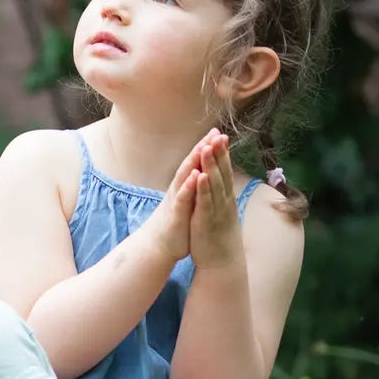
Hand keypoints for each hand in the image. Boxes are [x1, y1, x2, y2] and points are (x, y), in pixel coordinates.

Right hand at [141, 135, 211, 264]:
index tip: (218, 133)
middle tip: (214, 132)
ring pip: (185, 177)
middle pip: (191, 164)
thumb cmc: (176, 223)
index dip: (207, 148)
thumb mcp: (188, 202)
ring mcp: (177, 200)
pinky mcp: (176, 213)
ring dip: (194, 161)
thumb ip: (193, 188)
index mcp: (186, 187)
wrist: (159, 246)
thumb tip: (200, 173)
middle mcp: (180, 189)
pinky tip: (195, 175)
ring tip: (204, 146)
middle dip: (202, 148)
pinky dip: (189, 186)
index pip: (197, 163)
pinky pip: (183, 198)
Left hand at [188, 130, 243, 269]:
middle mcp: (224, 202)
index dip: (223, 154)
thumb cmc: (220, 237)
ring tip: (207, 147)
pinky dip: (203, 189)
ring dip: (211, 166)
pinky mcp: (207, 222)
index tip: (221, 135)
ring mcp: (217, 211)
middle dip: (219, 153)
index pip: (225, 172)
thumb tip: (223, 185)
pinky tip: (201, 176)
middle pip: (222, 173)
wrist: (222, 263)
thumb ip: (222, 198)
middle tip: (218, 134)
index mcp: (226, 199)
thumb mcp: (222, 214)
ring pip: (215, 184)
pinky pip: (205, 203)